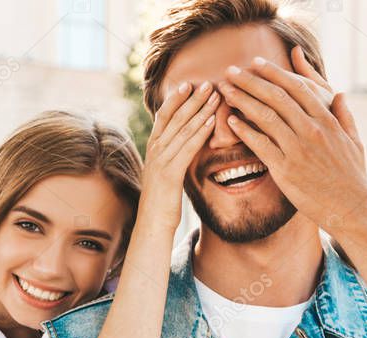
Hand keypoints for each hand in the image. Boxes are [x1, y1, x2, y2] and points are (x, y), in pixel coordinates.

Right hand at [139, 81, 218, 227]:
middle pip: (174, 117)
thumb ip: (171, 157)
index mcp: (153, 148)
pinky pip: (187, 148)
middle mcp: (155, 150)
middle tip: (207, 83)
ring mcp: (161, 161)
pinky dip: (200, 132)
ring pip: (182, 129)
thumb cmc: (162, 201)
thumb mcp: (165, 174)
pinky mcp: (170, 173)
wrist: (152, 224)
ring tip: (214, 95)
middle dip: (191, 99)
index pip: (164, 116)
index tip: (188, 84)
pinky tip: (212, 121)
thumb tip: (182, 146)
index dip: (176, 99)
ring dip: (200, 110)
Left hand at [219, 47, 366, 232]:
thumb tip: (340, 94)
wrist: (351, 208)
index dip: (274, 72)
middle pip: (277, 97)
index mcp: (327, 120)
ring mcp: (298, 150)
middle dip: (251, 80)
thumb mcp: (355, 140)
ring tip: (226, 91)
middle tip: (231, 70)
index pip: (297, 87)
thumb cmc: (353, 176)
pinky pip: (260, 145)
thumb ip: (344, 115)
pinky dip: (244, 131)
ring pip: (265, 117)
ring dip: (242, 101)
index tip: (257, 62)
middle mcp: (312, 131)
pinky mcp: (286, 170)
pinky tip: (231, 121)